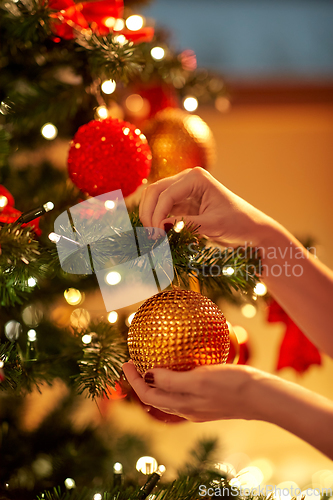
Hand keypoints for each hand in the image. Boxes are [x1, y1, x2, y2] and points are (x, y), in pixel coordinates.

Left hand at [122, 361, 260, 421]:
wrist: (261, 396)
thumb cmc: (231, 386)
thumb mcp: (199, 379)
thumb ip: (173, 380)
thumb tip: (149, 375)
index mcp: (182, 404)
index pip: (147, 394)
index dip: (134, 380)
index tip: (127, 362)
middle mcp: (187, 408)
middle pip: (156, 396)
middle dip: (141, 381)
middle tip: (135, 361)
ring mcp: (199, 406)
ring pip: (169, 395)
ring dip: (157, 381)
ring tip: (153, 364)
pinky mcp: (210, 401)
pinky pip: (184, 390)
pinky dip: (175, 379)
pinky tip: (182, 366)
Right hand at [139, 167, 272, 246]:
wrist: (252, 230)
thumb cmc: (239, 224)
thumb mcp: (213, 224)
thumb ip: (186, 224)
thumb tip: (159, 226)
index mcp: (196, 178)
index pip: (166, 193)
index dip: (157, 214)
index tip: (156, 236)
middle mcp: (187, 179)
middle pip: (155, 192)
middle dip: (149, 213)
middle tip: (150, 237)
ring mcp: (183, 191)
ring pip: (155, 200)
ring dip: (150, 217)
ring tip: (152, 238)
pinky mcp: (182, 204)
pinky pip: (163, 210)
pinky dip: (157, 221)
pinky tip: (159, 236)